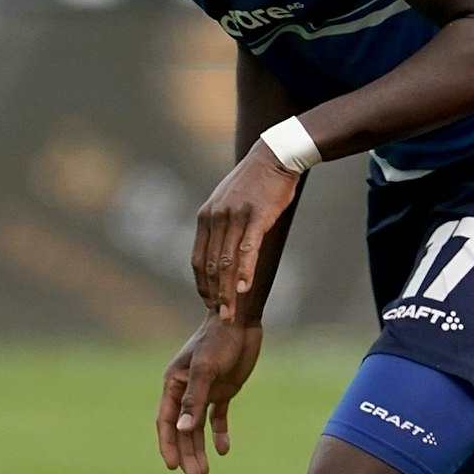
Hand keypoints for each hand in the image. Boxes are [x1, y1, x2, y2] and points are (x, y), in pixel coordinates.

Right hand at [155, 315, 261, 473]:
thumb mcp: (206, 370)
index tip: (173, 466)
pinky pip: (217, 417)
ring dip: (200, 448)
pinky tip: (224, 449)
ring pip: (198, 427)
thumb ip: (194, 399)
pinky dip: (219, 433)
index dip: (168, 444)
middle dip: (187, 453)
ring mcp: (205, 391)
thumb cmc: (219, 341)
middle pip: (182, 429)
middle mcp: (186, 390)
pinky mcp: (223, 390)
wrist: (240, 321)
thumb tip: (181, 429)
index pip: (166, 421)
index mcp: (173, 384)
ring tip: (204, 472)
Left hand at [192, 143, 301, 321]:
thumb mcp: (228, 201)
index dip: (203, 285)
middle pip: (212, 266)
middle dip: (215, 294)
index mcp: (206, 216)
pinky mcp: (257, 216)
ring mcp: (235, 217)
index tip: (210, 302)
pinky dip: (244, 271)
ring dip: (228, 291)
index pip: (199, 259)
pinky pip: (248, 249)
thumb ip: (221, 224)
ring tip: (231, 312)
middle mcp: (216, 217)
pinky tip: (245, 288)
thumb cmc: (255, 181)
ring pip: (228, 262)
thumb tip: (220, 247)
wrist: (275, 156)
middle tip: (221, 316)